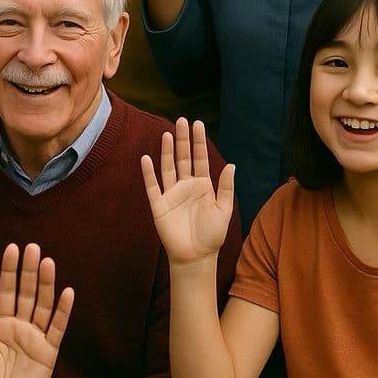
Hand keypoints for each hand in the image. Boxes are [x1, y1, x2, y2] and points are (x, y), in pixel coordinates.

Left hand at [0, 243, 73, 377]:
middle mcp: (20, 326)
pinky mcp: (49, 351)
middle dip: (29, 270)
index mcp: (1, 324)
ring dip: (46, 284)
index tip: (12, 248)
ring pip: (42, 304)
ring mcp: (36, 337)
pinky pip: (57, 327)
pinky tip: (67, 292)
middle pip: (26, 293)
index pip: (6, 291)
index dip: (9, 271)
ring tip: (48, 262)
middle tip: (33, 248)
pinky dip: (63, 310)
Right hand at [141, 119, 234, 266]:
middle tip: (181, 120)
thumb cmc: (212, 235)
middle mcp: (186, 186)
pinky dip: (149, 173)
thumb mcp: (224, 210)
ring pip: (168, 167)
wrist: (196, 257)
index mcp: (202, 186)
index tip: (198, 124)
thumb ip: (225, 188)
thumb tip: (231, 165)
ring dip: (168, 151)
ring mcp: (171, 194)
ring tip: (168, 134)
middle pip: (183, 158)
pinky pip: (152, 186)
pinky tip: (147, 158)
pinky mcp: (159, 205)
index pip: (200, 158)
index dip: (199, 142)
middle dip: (183, 139)